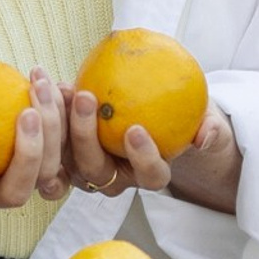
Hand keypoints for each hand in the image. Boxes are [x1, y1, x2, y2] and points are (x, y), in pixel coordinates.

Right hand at [0, 55, 64, 209]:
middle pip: (13, 194)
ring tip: (42, 88)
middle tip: (28, 112)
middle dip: (26, 157)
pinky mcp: (50, 166)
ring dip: (53, 134)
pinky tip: (62, 87)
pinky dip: (71, 124)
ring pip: (47, 177)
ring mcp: (23, 183)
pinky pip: (68, 156)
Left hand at [63, 89, 242, 214]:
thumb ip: (210, 128)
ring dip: (58, 122)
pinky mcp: (65, 150)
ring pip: (65, 156)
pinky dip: (49, 109)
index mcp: (150, 174)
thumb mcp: (206, 121)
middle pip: (95, 167)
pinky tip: (48, 80)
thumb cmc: (184, 119)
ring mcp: (85, 166)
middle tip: (87, 98)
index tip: (136, 130)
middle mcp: (114, 178)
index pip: (150, 175)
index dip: (143, 157)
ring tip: (60, 86)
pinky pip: (52, 136)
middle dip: (86, 135)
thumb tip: (206, 134)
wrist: (156, 115)